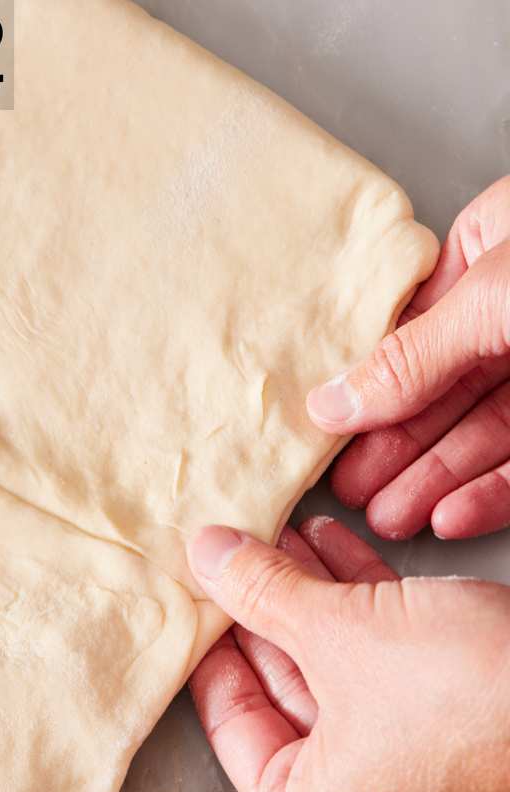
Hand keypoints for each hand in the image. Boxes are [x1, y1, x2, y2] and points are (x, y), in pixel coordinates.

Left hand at [185, 517, 509, 791]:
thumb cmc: (471, 693)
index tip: (195, 598)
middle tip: (235, 559)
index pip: (234, 729)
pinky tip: (335, 548)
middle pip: (288, 699)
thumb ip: (261, 592)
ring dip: (313, 602)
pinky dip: (365, 613)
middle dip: (266, 614)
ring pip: (342, 678)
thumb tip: (206, 554)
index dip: (212, 650)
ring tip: (282, 536)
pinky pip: (391, 675)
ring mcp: (419, 788)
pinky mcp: (462, 747)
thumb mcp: (341, 629)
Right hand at [308, 175, 509, 539]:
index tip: (325, 434)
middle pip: (439, 388)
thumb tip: (329, 402)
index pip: (408, 327)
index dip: (365, 386)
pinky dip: (492, 491)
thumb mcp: (497, 299)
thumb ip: (414, 357)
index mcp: (496, 248)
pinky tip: (452, 515)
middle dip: (393, 447)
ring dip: (434, 479)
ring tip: (387, 517)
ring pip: (484, 431)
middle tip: (347, 492)